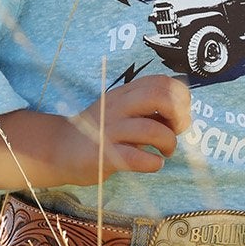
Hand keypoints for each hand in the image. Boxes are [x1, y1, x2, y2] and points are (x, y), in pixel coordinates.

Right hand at [63, 74, 191, 181]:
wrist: (61, 149)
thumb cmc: (101, 131)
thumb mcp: (124, 110)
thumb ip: (150, 109)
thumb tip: (183, 114)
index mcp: (126, 93)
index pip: (162, 82)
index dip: (180, 97)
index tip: (178, 115)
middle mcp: (118, 106)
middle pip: (159, 96)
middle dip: (178, 115)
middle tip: (176, 130)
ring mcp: (110, 130)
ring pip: (152, 130)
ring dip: (168, 143)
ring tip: (165, 151)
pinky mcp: (104, 155)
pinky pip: (137, 158)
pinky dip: (153, 163)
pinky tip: (154, 163)